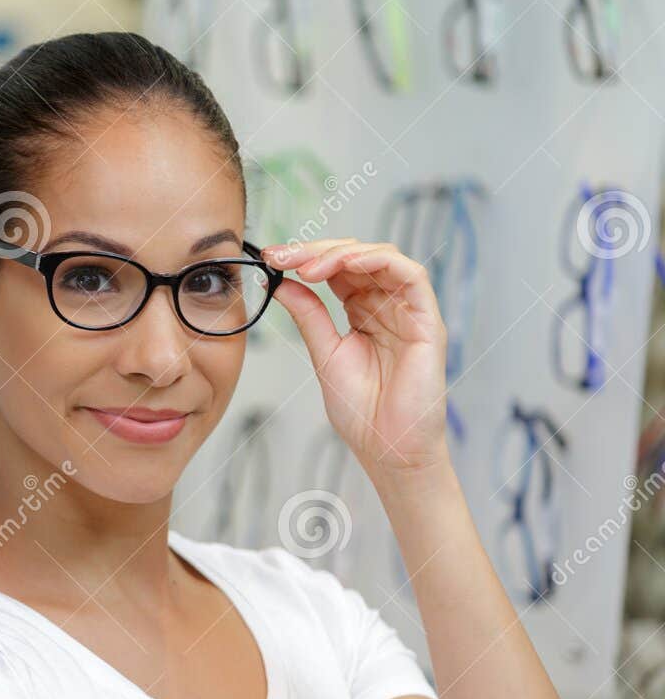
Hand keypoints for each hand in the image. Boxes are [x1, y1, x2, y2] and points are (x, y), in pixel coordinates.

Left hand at [264, 239, 449, 477]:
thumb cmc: (362, 410)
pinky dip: (379, 262)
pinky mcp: (428, 321)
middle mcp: (387, 306)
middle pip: (356, 257)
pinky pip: (411, 276)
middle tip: (282, 256)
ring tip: (308, 265)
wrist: (387, 448)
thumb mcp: (324, 353)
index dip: (305, 257)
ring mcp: (409, 312)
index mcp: (362, 313)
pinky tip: (346, 265)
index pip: (337, 269)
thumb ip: (309, 315)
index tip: (270, 256)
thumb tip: (280, 282)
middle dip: (316, 250)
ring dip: (342, 253)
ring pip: (383, 258)